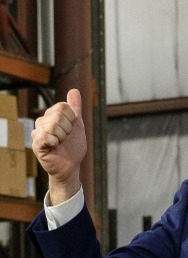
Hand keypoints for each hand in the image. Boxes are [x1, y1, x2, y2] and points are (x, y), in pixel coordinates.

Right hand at [31, 89, 86, 203]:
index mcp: (51, 116)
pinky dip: (55, 141)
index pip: (63, 107)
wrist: (71, 165)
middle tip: (66, 138)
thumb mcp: (77, 125)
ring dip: (62, 136)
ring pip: (52, 125)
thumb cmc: (73, 146)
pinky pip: (45, 135)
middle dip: (68, 128)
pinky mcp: (36, 144)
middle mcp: (42, 122)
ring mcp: (38, 132)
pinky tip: (54, 146)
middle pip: (58, 114)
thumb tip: (74, 90)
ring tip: (60, 143)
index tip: (71, 129)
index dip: (72, 119)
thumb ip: (75, 108)